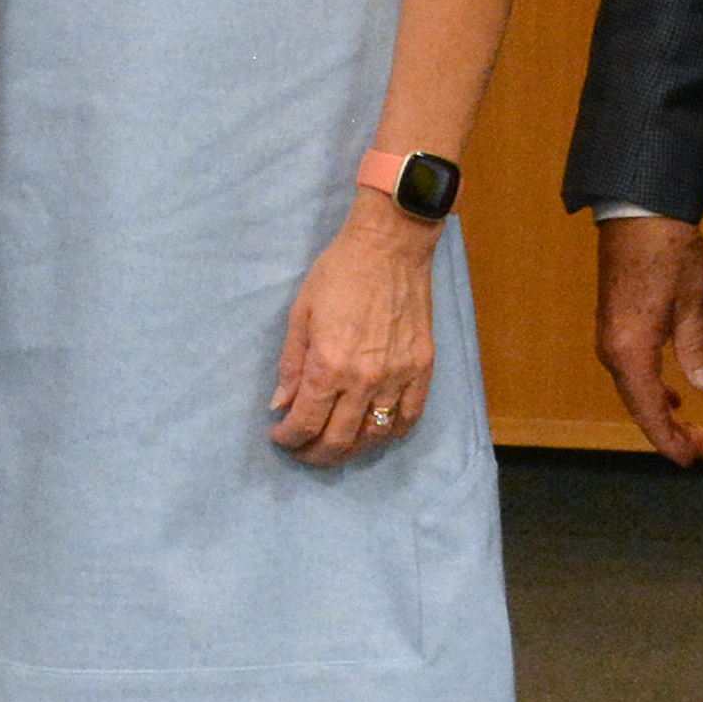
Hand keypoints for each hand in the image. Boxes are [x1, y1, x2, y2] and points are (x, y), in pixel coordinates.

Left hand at [270, 206, 443, 464]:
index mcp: (329, 365)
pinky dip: (389, 433)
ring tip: (334, 446)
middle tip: (302, 451)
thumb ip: (291, 365)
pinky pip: (409, 417)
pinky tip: (374, 433)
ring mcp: (398, 377)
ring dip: (350, 450)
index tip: (280, 437)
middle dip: (314, 454)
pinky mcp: (422, 369)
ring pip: (374, 436)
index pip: (306, 422)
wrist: (390, 247)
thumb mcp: (301, 314)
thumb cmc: (338, 274)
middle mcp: (365, 380)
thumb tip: (280, 405)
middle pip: (339, 440)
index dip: (289, 438)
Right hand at [593, 213, 702, 466]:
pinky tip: (672, 391)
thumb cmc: (668, 251)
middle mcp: (613, 350)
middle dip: (671, 433)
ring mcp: (610, 336)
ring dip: (662, 413)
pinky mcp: (614, 323)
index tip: (697, 460)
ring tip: (693, 430)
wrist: (638, 208)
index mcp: (631, 351)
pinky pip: (631, 371)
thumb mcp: (693, 303)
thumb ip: (697, 349)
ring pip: (635, 390)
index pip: (651, 412)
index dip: (673, 442)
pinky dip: (653, 389)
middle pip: (640, 407)